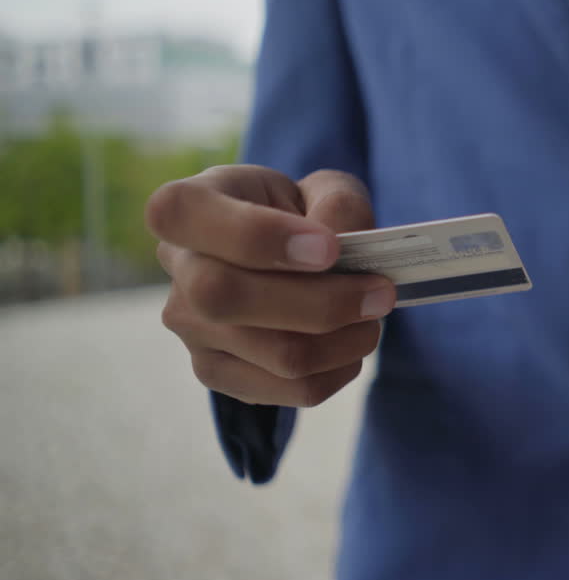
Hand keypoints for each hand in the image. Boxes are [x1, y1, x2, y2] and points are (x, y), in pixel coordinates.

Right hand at [145, 165, 395, 406]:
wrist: (285, 256)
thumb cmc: (300, 214)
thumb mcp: (324, 189)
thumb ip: (338, 205)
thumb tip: (343, 248)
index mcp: (188, 205)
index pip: (184, 214)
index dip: (258, 235)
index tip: (329, 248)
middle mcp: (177, 268)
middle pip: (226, 297)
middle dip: (321, 303)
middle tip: (379, 293)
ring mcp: (191, 328)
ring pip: (276, 353)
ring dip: (346, 340)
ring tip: (373, 315)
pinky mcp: (218, 373)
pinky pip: (291, 390)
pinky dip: (339, 370)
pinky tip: (352, 342)